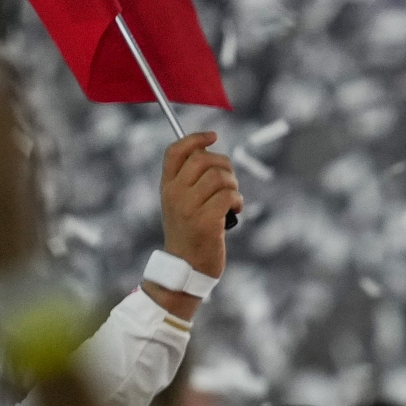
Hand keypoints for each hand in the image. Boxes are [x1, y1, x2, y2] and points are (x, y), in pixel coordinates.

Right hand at [159, 132, 242, 278]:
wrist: (186, 269)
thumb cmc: (190, 235)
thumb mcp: (181, 205)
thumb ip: (189, 181)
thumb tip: (209, 151)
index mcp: (167, 187)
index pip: (175, 151)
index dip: (195, 138)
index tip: (213, 136)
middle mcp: (175, 194)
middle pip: (202, 158)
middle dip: (224, 165)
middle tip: (229, 182)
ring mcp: (189, 208)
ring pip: (219, 176)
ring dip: (233, 185)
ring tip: (232, 200)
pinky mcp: (206, 222)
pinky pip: (228, 196)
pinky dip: (238, 201)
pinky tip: (235, 211)